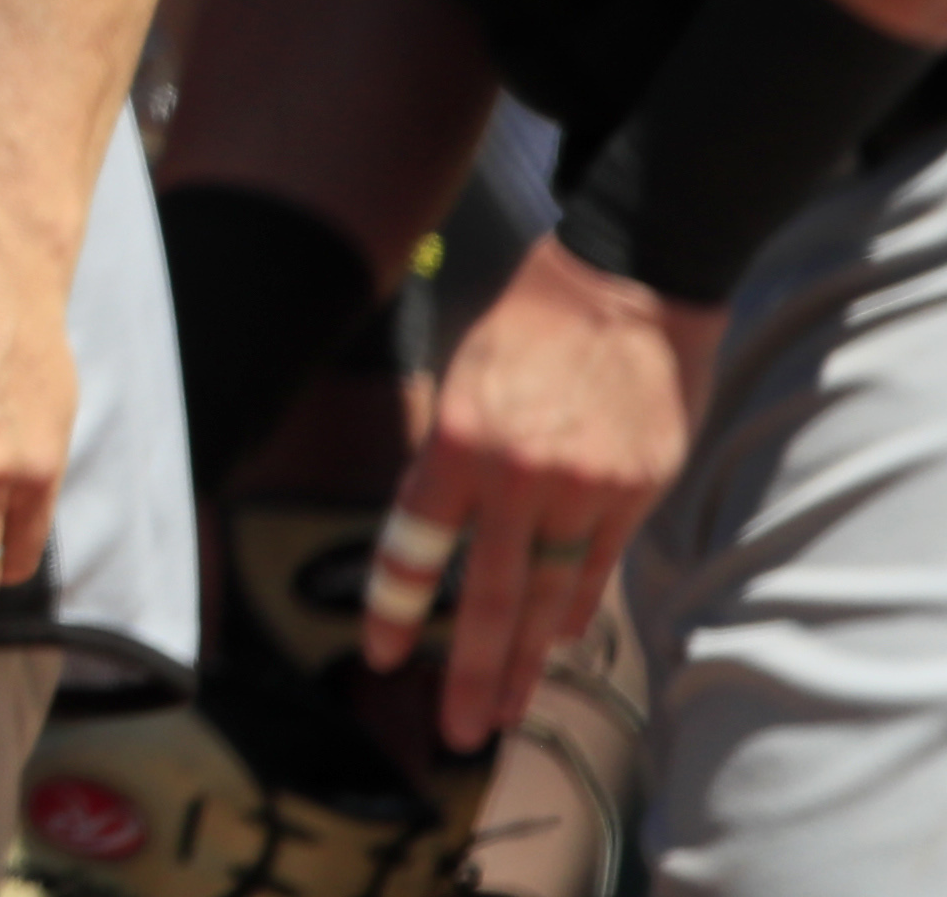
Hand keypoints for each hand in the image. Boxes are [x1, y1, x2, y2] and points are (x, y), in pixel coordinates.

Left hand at [363, 234, 719, 749]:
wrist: (628, 286)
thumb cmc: (531, 322)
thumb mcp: (463, 372)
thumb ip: (450, 452)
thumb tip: (435, 517)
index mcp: (461, 438)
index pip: (416, 543)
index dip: (395, 606)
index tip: (380, 654)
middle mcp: (520, 475)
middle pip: (487, 595)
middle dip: (471, 671)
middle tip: (458, 729)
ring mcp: (584, 492)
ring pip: (547, 598)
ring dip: (526, 662)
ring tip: (507, 711)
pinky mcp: (635, 496)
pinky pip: (597, 570)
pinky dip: (575, 612)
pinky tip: (557, 646)